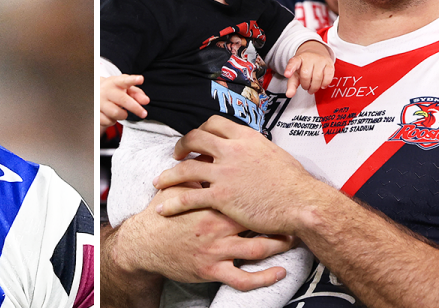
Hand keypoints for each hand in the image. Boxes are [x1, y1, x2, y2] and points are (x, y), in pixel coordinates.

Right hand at [98, 74, 149, 127]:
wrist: (94, 94)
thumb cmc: (114, 91)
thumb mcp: (125, 88)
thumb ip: (136, 93)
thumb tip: (145, 101)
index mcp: (115, 82)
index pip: (124, 80)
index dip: (133, 80)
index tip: (140, 79)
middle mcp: (106, 91)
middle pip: (123, 100)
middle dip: (135, 108)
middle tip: (144, 114)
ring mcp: (98, 102)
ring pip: (116, 113)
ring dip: (123, 115)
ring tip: (121, 112)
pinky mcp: (94, 112)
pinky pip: (108, 121)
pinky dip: (113, 121)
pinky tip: (110, 115)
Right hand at [113, 186, 293, 290]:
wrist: (144, 244)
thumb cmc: (162, 216)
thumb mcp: (178, 190)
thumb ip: (197, 176)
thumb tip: (213, 160)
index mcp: (210, 201)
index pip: (245, 192)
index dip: (265, 193)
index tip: (280, 192)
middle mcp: (216, 225)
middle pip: (257, 219)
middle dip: (278, 218)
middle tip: (294, 215)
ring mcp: (216, 249)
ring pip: (256, 249)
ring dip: (278, 246)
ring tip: (292, 241)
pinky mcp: (212, 270)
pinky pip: (243, 278)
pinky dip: (264, 278)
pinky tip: (279, 273)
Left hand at [154, 116, 325, 234]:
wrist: (301, 203)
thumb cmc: (294, 183)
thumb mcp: (274, 154)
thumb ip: (255, 150)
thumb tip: (250, 150)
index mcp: (245, 137)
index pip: (214, 123)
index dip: (201, 130)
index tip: (196, 140)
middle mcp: (231, 150)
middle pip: (194, 139)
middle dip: (180, 146)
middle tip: (175, 155)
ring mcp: (224, 173)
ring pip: (185, 169)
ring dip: (168, 175)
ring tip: (159, 182)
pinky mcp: (221, 196)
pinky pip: (189, 197)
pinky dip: (172, 203)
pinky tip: (163, 209)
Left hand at [283, 41, 334, 97]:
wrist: (316, 51)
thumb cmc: (304, 65)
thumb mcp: (296, 73)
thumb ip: (292, 84)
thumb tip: (289, 95)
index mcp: (298, 59)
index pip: (293, 63)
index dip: (290, 69)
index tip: (287, 74)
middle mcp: (309, 58)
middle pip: (306, 74)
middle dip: (305, 85)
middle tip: (306, 87)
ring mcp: (320, 60)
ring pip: (317, 77)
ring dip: (315, 87)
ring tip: (312, 88)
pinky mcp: (329, 63)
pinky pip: (328, 76)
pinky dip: (325, 84)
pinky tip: (322, 85)